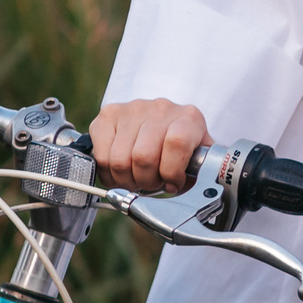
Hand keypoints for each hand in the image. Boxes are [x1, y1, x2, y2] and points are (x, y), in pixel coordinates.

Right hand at [90, 99, 210, 192]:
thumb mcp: (198, 159)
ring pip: (119, 160)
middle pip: (143, 157)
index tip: (172, 183)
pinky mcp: (108, 115)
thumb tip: (197, 193)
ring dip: (126, 180)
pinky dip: (108, 174)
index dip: (171, 172)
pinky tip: (120, 172)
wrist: (161, 123)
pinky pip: (100, 156)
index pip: (177, 143)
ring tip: (136, 178)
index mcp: (189, 118)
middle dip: (146, 182)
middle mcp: (160, 109)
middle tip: (151, 183)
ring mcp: (132, 109)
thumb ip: (201, 174)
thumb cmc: (182, 148)